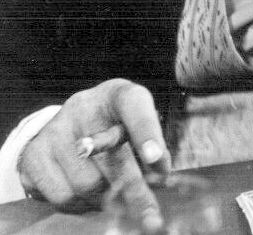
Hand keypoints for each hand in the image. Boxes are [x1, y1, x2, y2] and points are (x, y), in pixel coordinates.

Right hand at [18, 79, 168, 224]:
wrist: (69, 123)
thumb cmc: (114, 124)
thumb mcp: (135, 124)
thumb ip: (151, 146)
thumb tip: (159, 178)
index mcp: (117, 94)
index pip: (134, 106)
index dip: (147, 133)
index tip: (157, 160)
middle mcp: (82, 107)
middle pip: (113, 160)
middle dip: (136, 193)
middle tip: (151, 218)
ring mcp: (54, 132)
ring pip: (88, 185)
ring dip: (107, 199)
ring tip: (113, 195)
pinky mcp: (32, 156)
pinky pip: (63, 197)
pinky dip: (82, 205)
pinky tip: (89, 196)